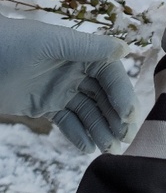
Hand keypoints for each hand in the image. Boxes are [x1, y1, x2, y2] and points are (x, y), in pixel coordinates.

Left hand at [0, 15, 135, 152]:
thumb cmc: (11, 43)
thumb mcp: (50, 43)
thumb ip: (87, 47)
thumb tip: (125, 49)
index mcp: (81, 52)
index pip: (110, 75)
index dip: (121, 94)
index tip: (127, 116)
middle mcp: (76, 71)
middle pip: (104, 96)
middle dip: (116, 117)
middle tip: (125, 139)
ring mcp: (61, 89)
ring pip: (88, 112)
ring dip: (101, 129)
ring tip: (109, 149)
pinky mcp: (45, 106)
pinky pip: (67, 122)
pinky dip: (78, 135)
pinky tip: (87, 148)